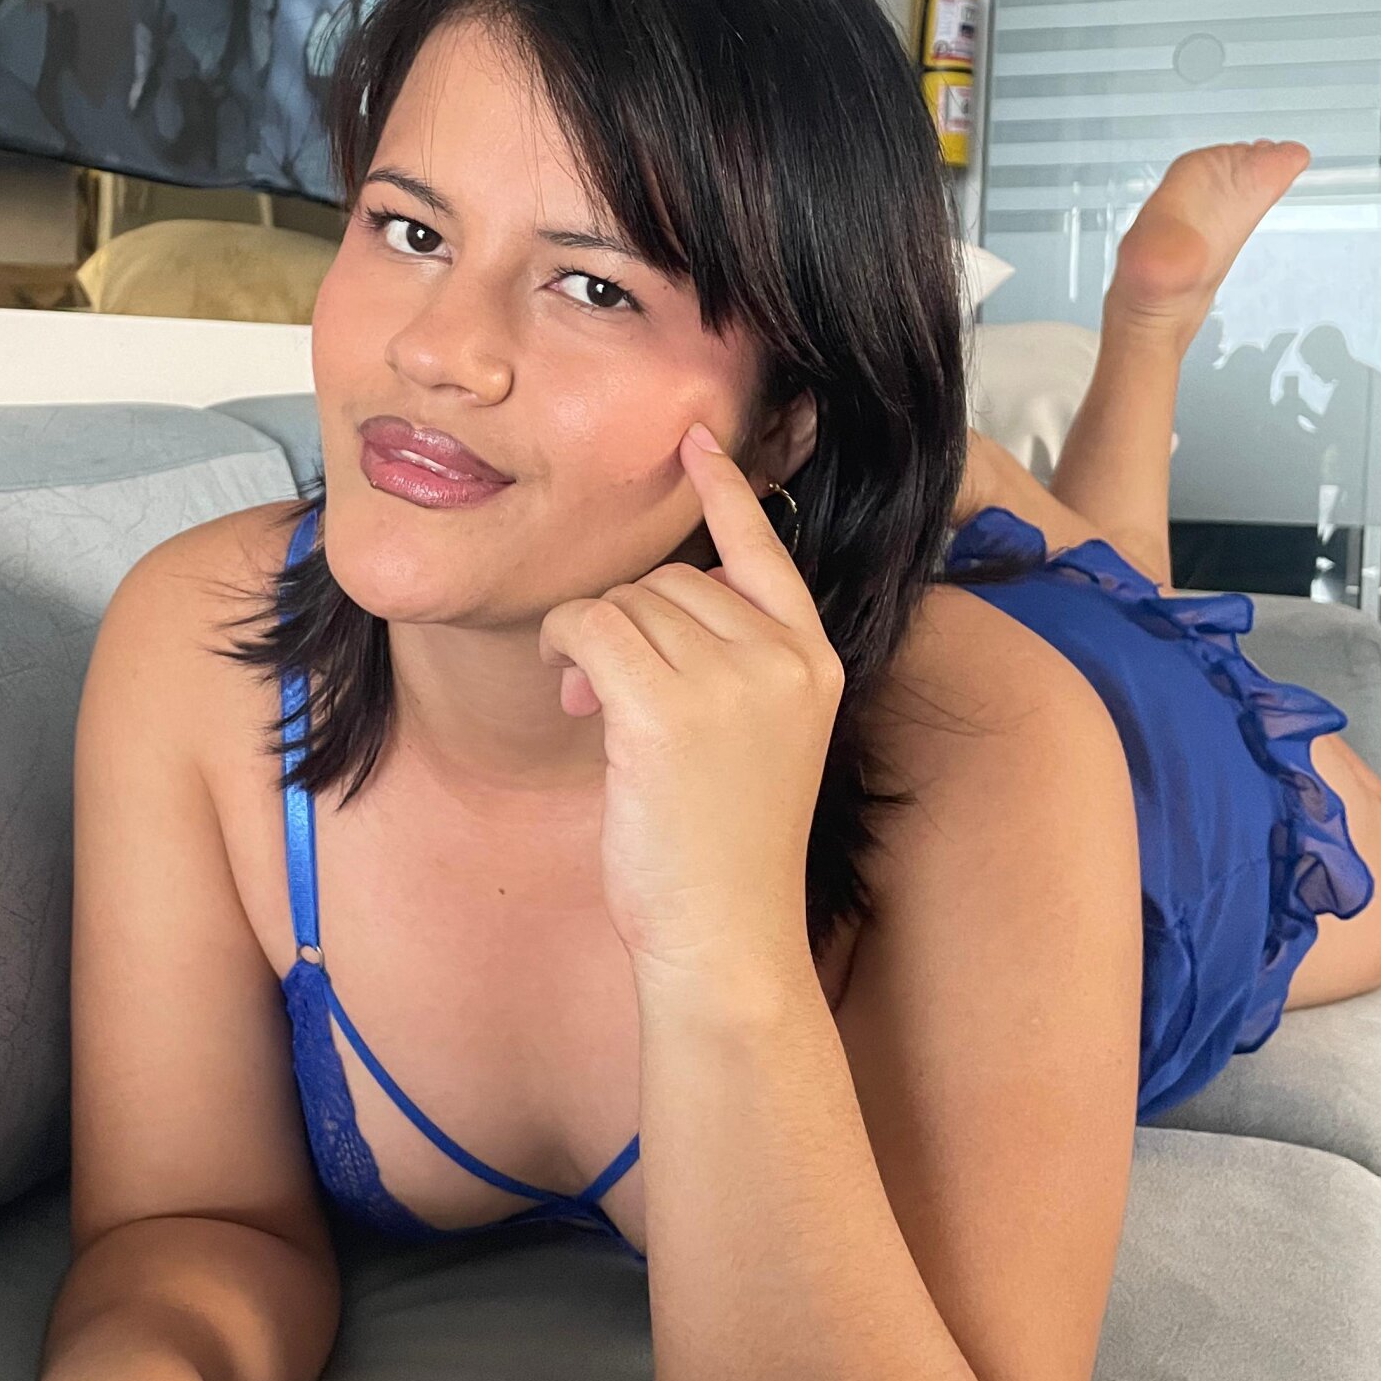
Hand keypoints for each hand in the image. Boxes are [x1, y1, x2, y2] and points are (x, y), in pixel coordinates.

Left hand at [538, 422, 841, 986]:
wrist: (725, 939)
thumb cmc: (723, 851)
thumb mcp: (754, 741)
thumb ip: (723, 665)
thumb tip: (641, 608)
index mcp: (815, 663)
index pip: (766, 552)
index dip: (727, 492)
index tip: (695, 441)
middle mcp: (782, 659)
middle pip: (673, 577)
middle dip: (627, 620)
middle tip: (602, 690)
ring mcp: (731, 679)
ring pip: (626, 601)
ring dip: (589, 641)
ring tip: (593, 710)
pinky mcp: (667, 706)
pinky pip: (591, 625)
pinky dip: (564, 645)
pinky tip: (567, 691)